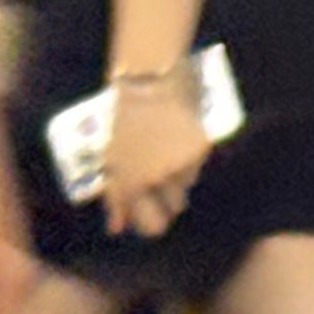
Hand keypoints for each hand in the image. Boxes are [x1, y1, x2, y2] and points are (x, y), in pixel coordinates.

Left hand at [97, 74, 211, 238]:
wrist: (149, 84)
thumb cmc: (125, 122)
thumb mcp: (112, 161)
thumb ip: (115, 198)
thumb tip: (117, 229)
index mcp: (131, 183)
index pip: (149, 224)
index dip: (153, 225)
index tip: (155, 221)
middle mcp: (157, 179)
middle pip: (175, 207)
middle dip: (170, 201)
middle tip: (163, 182)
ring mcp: (181, 164)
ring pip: (187, 184)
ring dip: (179, 174)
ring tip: (166, 149)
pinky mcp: (200, 149)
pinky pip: (198, 164)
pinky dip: (190, 156)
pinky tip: (178, 137)